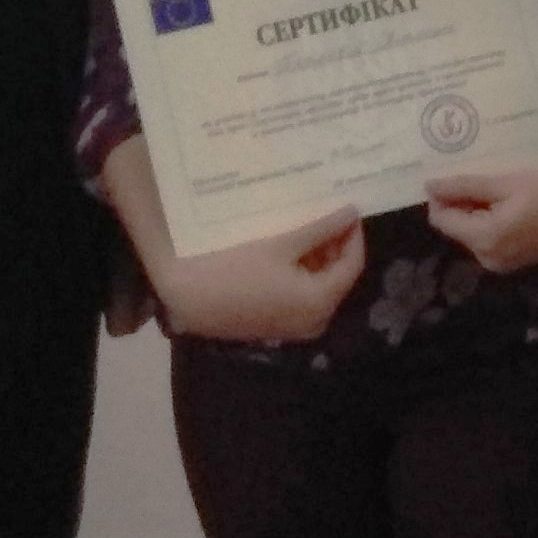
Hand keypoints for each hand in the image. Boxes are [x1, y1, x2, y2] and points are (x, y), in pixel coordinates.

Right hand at [152, 211, 365, 343]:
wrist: (185, 295)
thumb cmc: (236, 265)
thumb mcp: (282, 243)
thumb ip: (321, 229)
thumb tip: (351, 213)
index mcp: (320, 302)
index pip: (352, 264)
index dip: (352, 235)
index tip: (346, 209)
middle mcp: (312, 321)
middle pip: (336, 278)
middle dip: (334, 246)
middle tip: (327, 214)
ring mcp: (291, 327)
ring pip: (317, 288)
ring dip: (316, 259)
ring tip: (306, 226)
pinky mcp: (272, 325)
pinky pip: (299, 298)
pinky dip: (299, 274)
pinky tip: (287, 250)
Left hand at [424, 164, 537, 275]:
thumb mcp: (506, 182)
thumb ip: (465, 186)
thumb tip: (429, 186)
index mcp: (485, 239)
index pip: (441, 219)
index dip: (442, 196)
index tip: (454, 174)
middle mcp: (489, 259)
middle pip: (456, 227)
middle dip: (462, 204)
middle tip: (481, 178)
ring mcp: (503, 264)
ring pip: (472, 233)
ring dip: (477, 211)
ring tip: (499, 188)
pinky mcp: (515, 262)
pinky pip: (490, 239)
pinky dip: (492, 221)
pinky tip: (512, 203)